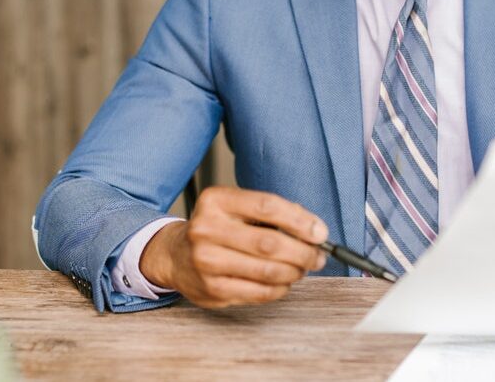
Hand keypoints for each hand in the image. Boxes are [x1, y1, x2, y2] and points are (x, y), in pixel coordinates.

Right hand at [139, 186, 328, 307]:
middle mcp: (207, 229)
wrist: (175, 254)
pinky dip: (280, 288)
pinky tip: (283, 281)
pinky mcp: (212, 289)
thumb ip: (271, 213)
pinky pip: (260, 292)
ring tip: (301, 268)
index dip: (300, 220)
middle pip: (270, 242)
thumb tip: (313, 230)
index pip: (267, 206)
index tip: (320, 232)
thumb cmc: (216, 229)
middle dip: (303, 252)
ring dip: (295, 272)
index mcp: (215, 200)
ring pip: (268, 271)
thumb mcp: (235, 208)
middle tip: (318, 255)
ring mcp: (207, 261)